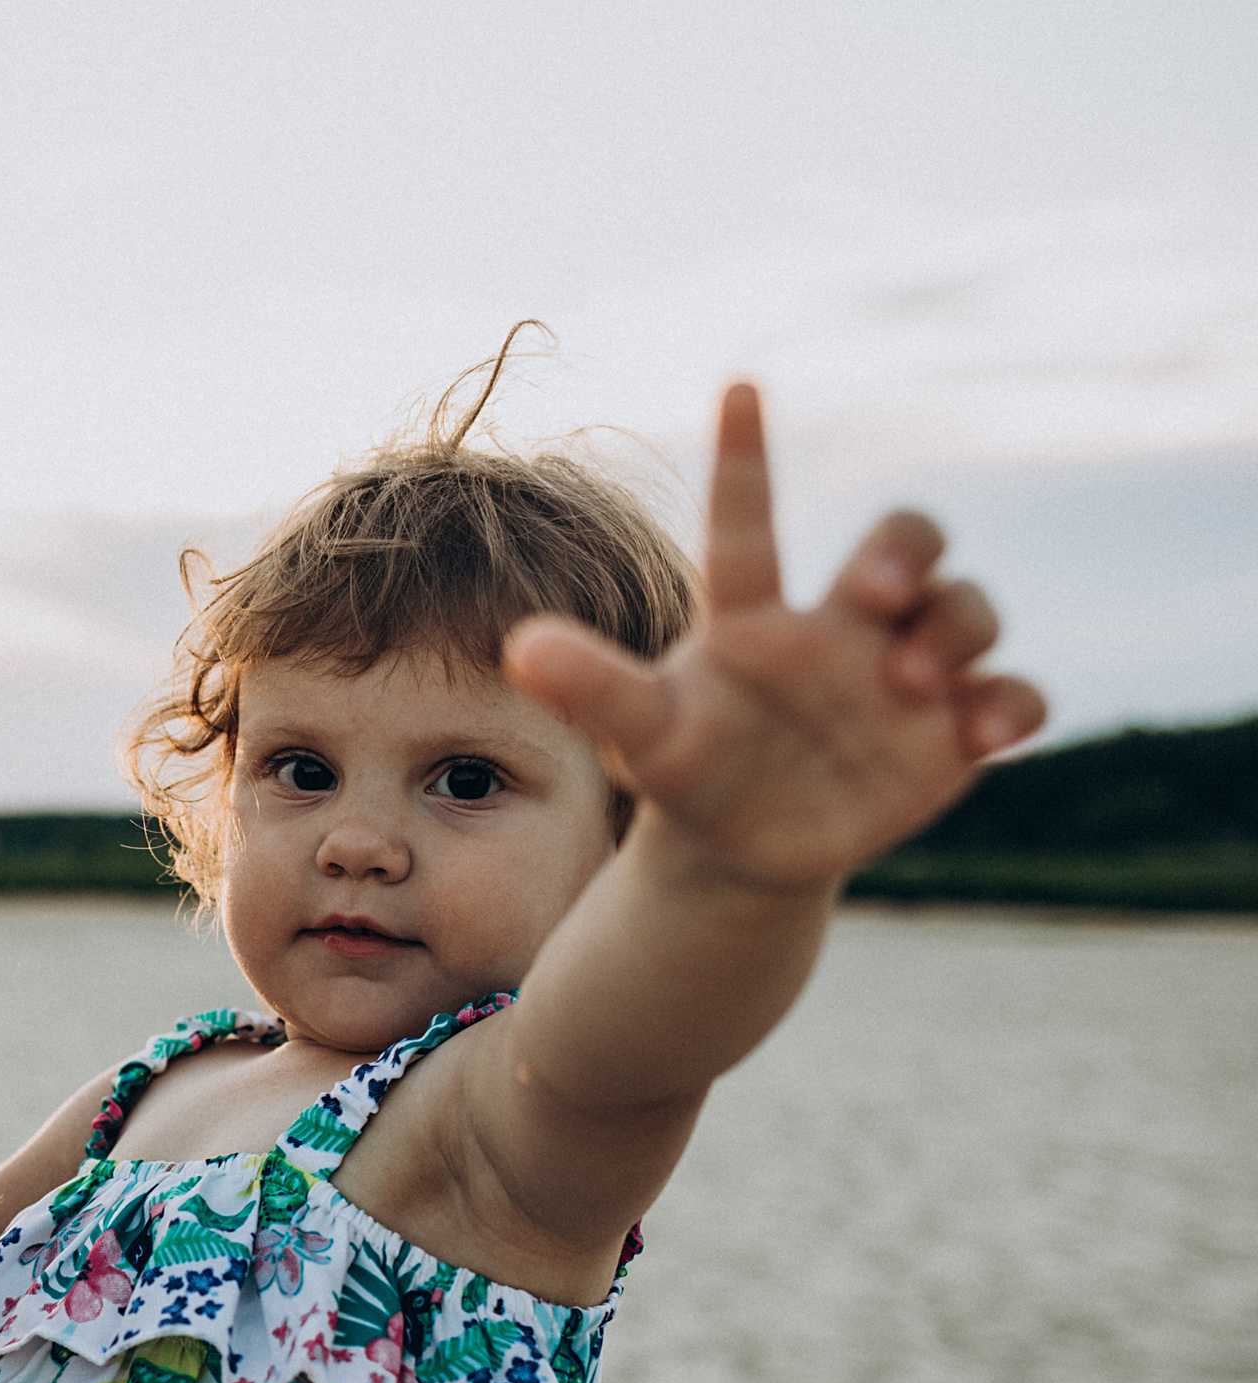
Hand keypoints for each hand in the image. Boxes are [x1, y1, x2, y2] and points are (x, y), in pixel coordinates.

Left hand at [501, 384, 1046, 889]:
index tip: (738, 383)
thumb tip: (519, 647)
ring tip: (911, 684)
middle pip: (904, 539)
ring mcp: (906, 674)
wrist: (744, 847)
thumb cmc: (689, 771)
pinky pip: (1013, 695)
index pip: (751, 524)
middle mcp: (841, 627)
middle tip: (875, 594)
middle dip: (906, 548)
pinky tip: (983, 732)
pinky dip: (1011, 705)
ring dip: (956, 628)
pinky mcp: (954, 732)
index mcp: (755, 618)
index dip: (745, 457)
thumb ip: (592, 687)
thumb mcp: (642, 735)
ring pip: (968, 607)